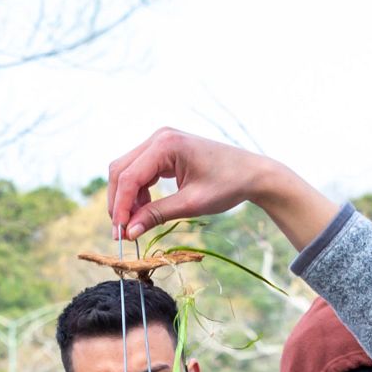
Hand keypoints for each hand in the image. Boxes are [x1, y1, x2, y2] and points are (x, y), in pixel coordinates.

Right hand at [105, 128, 339, 249]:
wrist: (252, 173)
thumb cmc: (227, 185)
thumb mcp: (191, 204)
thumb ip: (156, 215)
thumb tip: (129, 232)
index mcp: (166, 144)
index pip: (129, 177)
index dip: (120, 207)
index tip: (120, 233)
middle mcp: (159, 137)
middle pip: (120, 171)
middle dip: (118, 202)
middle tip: (122, 232)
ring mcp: (160, 141)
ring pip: (125, 171)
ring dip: (126, 198)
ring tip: (137, 223)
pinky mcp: (163, 150)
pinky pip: (138, 171)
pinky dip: (137, 192)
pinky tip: (145, 209)